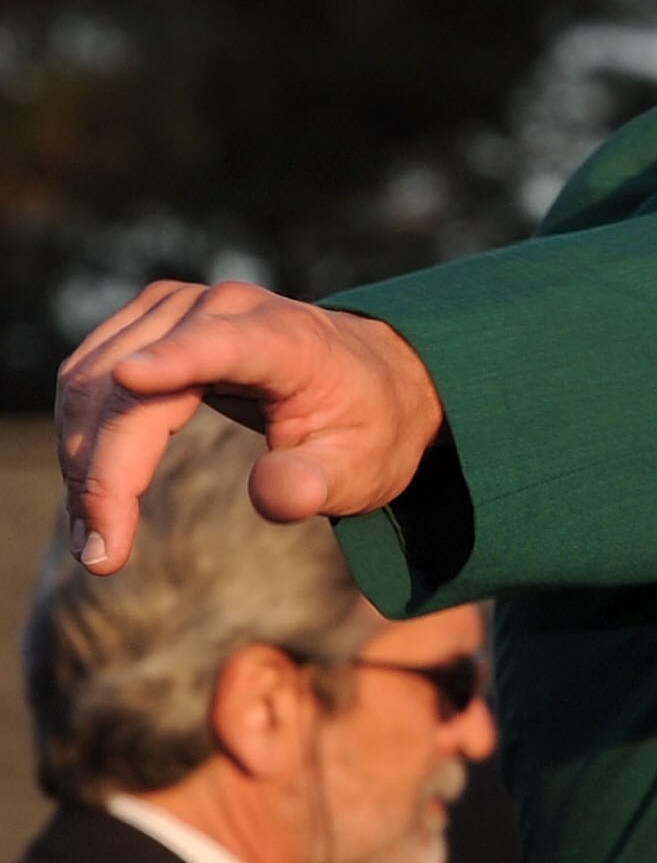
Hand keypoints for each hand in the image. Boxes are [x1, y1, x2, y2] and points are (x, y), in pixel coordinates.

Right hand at [56, 281, 443, 574]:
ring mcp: (175, 310)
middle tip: (101, 553)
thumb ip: (317, 483)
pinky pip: (89, 380)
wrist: (369, 379)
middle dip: (105, 472)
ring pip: (93, 384)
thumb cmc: (366, 428)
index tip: (131, 378)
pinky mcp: (147, 323)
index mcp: (285, 338)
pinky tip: (90, 498)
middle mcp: (221, 309)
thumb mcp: (360, 470)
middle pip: (132, 386)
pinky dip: (81, 439)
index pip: (222, 345)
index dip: (176, 361)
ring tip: (93, 541)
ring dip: (80, 463)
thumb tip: (276, 496)